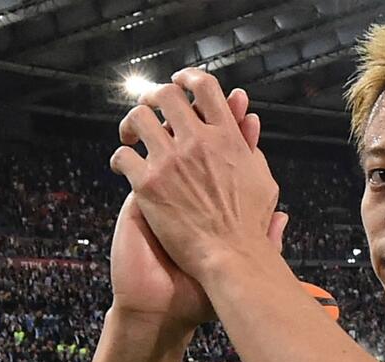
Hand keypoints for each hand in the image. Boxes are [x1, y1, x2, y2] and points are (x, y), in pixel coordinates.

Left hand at [110, 69, 285, 284]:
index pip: (206, 88)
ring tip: (130, 136)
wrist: (231, 259)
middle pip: (166, 95)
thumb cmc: (250, 228)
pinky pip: (122, 156)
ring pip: (137, 118)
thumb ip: (253, 150)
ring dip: (131, 123)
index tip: (179, 82)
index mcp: (227, 138)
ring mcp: (171, 161)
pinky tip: (123, 168)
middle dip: (153, 97)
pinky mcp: (148, 184)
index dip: (189, 78)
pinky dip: (120, 158)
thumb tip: (249, 124)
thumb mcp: (264, 183)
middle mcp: (198, 142)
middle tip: (148, 109)